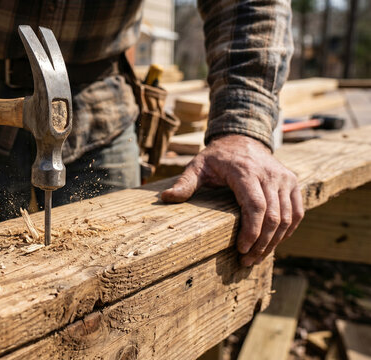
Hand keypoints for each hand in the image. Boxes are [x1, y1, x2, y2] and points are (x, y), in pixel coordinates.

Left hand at [161, 134, 303, 265]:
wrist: (243, 138)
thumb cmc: (217, 157)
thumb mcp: (197, 165)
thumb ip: (185, 183)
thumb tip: (166, 198)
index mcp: (246, 172)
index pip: (255, 206)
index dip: (251, 231)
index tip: (241, 249)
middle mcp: (270, 175)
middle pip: (274, 216)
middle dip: (262, 243)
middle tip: (246, 261)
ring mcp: (284, 179)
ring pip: (288, 217)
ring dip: (275, 242)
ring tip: (257, 258)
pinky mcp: (293, 183)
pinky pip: (297, 212)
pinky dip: (287, 231)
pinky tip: (273, 244)